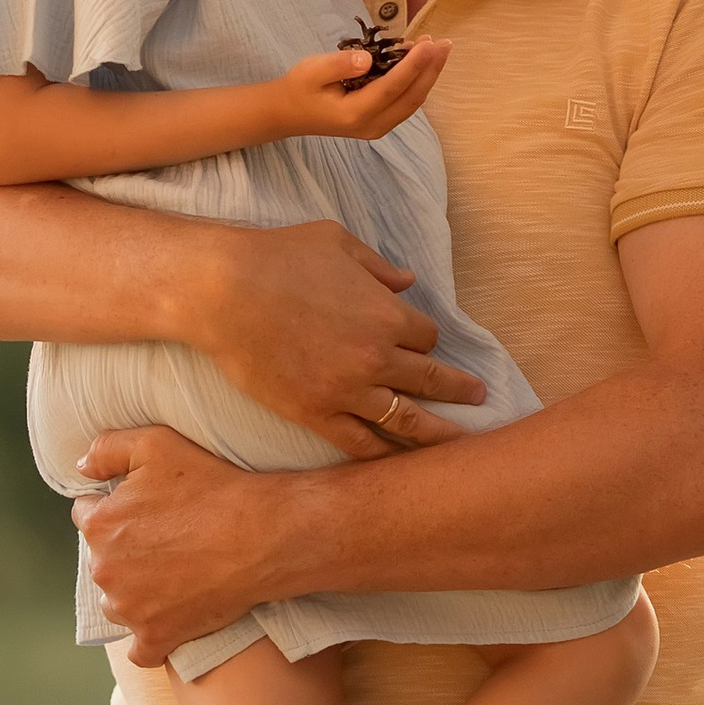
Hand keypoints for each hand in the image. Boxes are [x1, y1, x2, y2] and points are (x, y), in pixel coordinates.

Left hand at [76, 425, 306, 663]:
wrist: (261, 535)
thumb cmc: (211, 486)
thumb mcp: (156, 443)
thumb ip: (107, 449)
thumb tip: (82, 468)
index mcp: (99, 525)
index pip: (87, 515)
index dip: (116, 507)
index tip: (146, 508)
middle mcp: (105, 571)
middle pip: (103, 560)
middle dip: (125, 550)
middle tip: (167, 539)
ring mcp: (130, 609)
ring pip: (117, 602)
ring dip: (134, 593)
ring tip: (172, 576)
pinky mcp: (157, 637)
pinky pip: (140, 650)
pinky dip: (150, 639)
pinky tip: (168, 621)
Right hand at [187, 215, 485, 456]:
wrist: (223, 291)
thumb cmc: (279, 256)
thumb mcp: (338, 242)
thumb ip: (378, 265)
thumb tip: (406, 281)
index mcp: (387, 314)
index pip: (427, 336)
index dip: (424, 338)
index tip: (420, 342)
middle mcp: (376, 357)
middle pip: (430, 380)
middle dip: (458, 389)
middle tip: (480, 398)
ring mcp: (347, 391)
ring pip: (405, 421)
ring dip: (436, 433)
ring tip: (458, 445)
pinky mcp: (315, 414)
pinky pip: (359, 443)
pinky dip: (382, 454)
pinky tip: (397, 462)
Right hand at [267, 32, 449, 142]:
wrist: (289, 113)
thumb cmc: (300, 88)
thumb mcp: (311, 70)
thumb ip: (339, 64)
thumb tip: (367, 58)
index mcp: (355, 113)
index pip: (392, 87)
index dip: (414, 65)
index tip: (429, 43)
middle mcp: (372, 125)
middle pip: (411, 97)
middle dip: (431, 69)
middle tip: (445, 43)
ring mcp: (378, 127)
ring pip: (412, 102)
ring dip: (428, 75)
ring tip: (439, 48)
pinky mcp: (380, 122)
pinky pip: (406, 102)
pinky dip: (418, 82)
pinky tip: (422, 62)